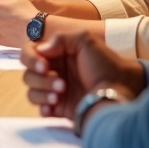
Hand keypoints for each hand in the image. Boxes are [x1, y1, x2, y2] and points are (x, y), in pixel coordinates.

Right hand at [20, 32, 143, 119]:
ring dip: (42, 93)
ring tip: (60, 95)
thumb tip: (41, 50)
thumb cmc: (105, 64)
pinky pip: (40, 109)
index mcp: (56, 54)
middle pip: (28, 74)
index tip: (44, 65)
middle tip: (61, 83)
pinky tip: (54, 107)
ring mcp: (55, 90)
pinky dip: (43, 107)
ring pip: (31, 92)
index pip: (30, 53)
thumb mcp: (86, 41)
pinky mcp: (59, 108)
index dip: (31, 59)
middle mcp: (53, 71)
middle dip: (40, 79)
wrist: (120, 90)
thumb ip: (61, 38)